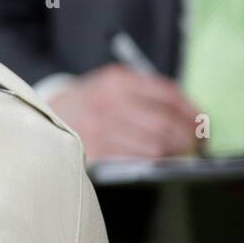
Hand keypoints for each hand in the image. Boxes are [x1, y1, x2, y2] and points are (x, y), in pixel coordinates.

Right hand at [46, 64, 200, 161]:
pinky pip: (137, 160)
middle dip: (187, 138)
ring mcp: (99, 127)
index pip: (169, 95)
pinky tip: (153, 160)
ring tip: (174, 154)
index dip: (193, 113)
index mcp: (117, 80)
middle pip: (166, 124)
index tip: (201, 125)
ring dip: (172, 153)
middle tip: (193, 145)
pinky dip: (152, 162)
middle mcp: (108, 101)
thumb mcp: (113, 84)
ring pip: (155, 146)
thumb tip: (192, 117)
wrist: (43, 115)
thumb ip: (149, 93)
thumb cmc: (89, 102)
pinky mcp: (94, 150)